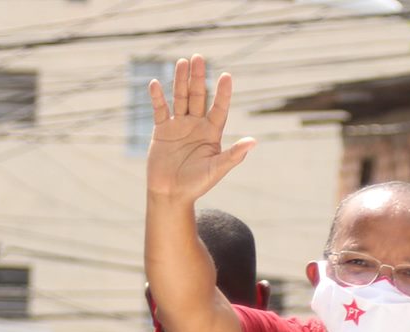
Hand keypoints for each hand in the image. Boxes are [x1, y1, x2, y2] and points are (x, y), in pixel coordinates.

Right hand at [146, 56, 255, 203]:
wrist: (171, 195)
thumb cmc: (197, 185)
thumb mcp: (217, 169)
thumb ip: (234, 155)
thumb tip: (253, 141)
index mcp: (212, 132)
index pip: (219, 108)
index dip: (223, 93)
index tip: (226, 76)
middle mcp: (196, 124)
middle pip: (198, 96)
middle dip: (198, 78)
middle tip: (199, 57)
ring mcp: (179, 125)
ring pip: (180, 98)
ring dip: (180, 81)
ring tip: (182, 62)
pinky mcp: (161, 130)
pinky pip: (160, 110)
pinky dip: (157, 98)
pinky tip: (155, 84)